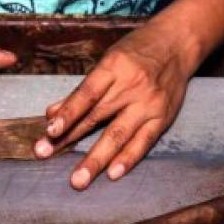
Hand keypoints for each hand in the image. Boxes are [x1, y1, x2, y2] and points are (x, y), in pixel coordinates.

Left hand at [36, 17, 201, 188]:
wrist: (178, 43)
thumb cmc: (137, 51)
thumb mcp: (108, 60)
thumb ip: (81, 91)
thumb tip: (51, 113)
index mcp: (114, 67)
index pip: (86, 94)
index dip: (67, 114)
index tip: (49, 131)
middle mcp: (132, 86)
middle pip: (97, 117)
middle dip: (70, 138)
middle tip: (46, 155)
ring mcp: (149, 104)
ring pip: (118, 135)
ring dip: (96, 159)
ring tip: (79, 180)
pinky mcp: (162, 118)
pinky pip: (143, 142)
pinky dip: (128, 159)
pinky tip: (113, 174)